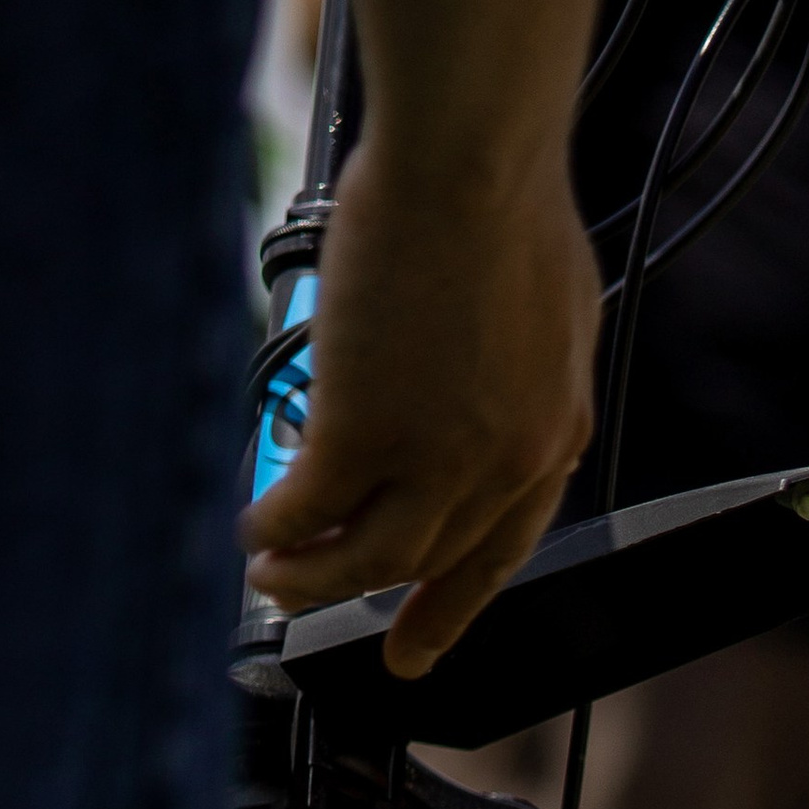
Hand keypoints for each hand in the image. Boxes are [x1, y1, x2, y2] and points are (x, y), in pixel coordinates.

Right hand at [238, 136, 599, 678]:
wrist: (475, 159)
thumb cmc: (507, 199)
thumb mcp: (547, 312)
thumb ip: (518, 373)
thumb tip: (480, 390)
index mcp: (554, 433)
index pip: (501, 548)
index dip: (451, 605)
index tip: (415, 649)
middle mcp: (504, 463)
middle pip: (427, 561)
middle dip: (361, 592)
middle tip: (307, 600)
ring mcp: (439, 455)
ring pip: (369, 558)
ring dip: (312, 575)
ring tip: (271, 573)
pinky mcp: (368, 428)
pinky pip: (312, 508)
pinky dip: (278, 525)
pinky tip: (255, 526)